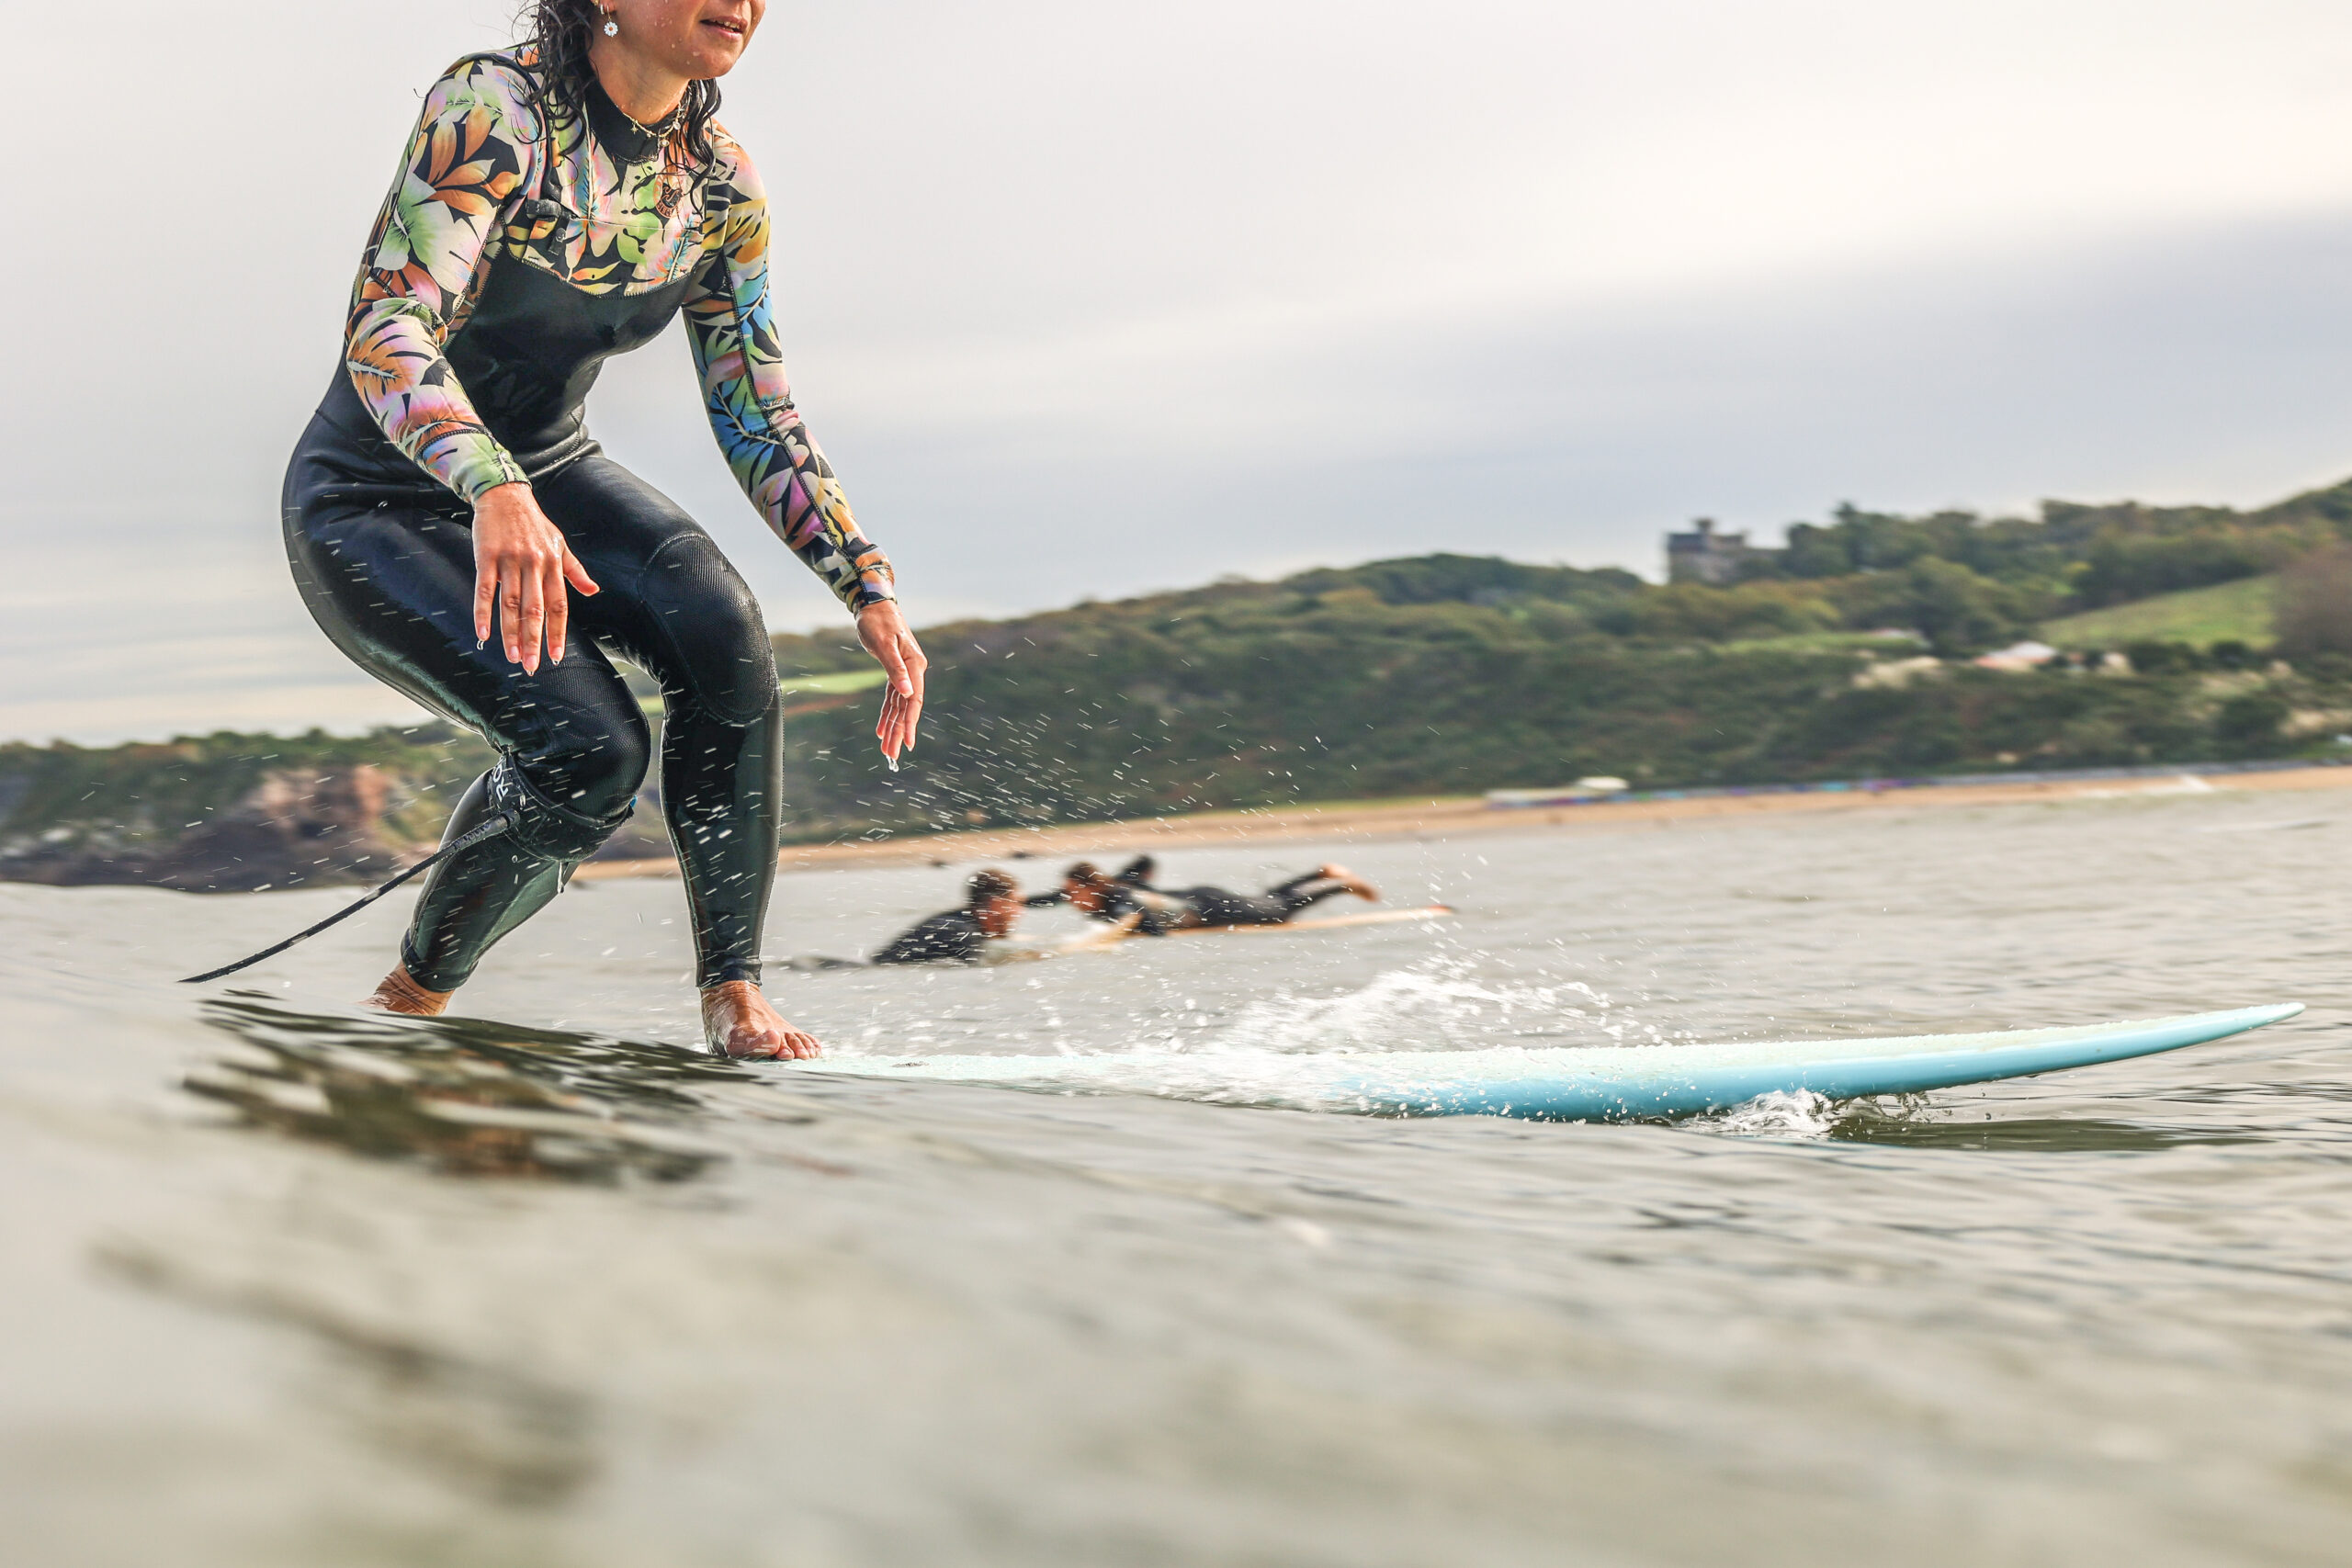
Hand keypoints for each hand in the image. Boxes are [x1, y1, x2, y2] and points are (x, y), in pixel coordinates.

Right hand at [471, 482, 598, 673]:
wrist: (505, 494)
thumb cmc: (534, 523)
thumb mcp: (560, 544)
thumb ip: (575, 571)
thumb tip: (593, 592)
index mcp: (553, 565)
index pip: (558, 606)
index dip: (557, 632)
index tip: (556, 657)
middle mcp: (534, 565)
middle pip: (535, 610)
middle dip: (534, 640)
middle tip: (531, 666)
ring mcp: (510, 561)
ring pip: (510, 604)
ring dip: (510, 633)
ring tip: (512, 657)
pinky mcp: (486, 556)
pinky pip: (485, 589)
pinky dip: (483, 612)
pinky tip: (484, 633)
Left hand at [856, 599, 926, 762]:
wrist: (873, 605)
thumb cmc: (877, 621)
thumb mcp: (884, 645)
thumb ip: (896, 669)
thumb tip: (908, 693)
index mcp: (914, 665)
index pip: (914, 700)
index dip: (910, 723)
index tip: (908, 743)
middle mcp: (913, 671)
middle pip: (907, 707)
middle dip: (899, 731)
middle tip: (893, 754)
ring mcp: (905, 672)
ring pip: (899, 706)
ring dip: (892, 726)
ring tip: (887, 749)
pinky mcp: (894, 671)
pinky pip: (892, 698)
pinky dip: (886, 713)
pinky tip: (881, 729)